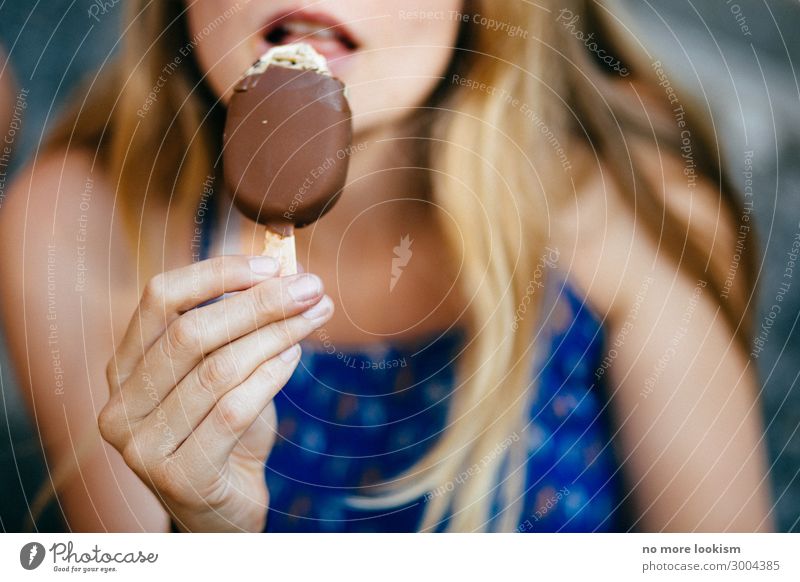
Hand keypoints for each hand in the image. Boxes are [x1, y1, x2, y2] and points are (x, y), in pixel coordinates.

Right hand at [98, 255, 332, 530]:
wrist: (223, 507)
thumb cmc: (225, 431)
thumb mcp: (223, 372)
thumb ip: (237, 329)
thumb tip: (285, 272)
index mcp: (124, 368)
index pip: (159, 299)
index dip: (216, 273)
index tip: (271, 264)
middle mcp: (121, 405)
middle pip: (191, 332)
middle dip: (259, 302)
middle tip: (310, 287)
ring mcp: (143, 447)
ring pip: (217, 369)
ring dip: (276, 334)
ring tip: (315, 314)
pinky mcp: (179, 477)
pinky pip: (233, 410)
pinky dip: (270, 376)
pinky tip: (296, 355)